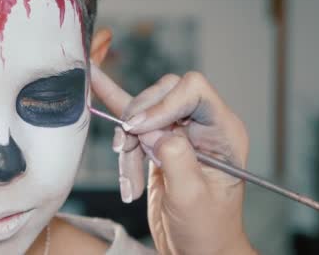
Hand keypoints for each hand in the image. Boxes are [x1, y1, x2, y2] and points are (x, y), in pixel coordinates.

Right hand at [90, 64, 255, 254]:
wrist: (196, 249)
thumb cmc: (207, 230)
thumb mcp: (193, 198)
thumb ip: (178, 159)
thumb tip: (156, 132)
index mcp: (223, 132)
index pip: (193, 90)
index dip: (162, 104)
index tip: (138, 130)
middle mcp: (202, 124)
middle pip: (163, 93)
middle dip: (139, 120)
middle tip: (126, 149)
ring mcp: (178, 130)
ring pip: (141, 112)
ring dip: (127, 144)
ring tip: (129, 180)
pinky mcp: (157, 140)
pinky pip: (134, 120)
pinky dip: (114, 110)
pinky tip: (95, 80)